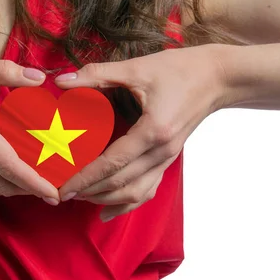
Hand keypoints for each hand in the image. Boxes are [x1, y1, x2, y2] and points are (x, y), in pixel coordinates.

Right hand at [0, 53, 59, 204]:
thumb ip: (1, 71)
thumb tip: (36, 77)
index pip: (8, 164)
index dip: (33, 182)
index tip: (54, 193)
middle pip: (3, 182)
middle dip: (31, 190)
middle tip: (56, 190)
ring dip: (16, 186)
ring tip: (38, 182)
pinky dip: (0, 178)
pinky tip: (10, 167)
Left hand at [55, 44, 228, 219]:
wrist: (218, 77)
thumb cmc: (180, 70)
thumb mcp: (136, 68)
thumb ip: (97, 74)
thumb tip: (62, 80)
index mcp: (153, 131)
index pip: (113, 163)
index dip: (86, 177)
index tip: (64, 187)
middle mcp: (162, 151)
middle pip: (122, 183)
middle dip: (90, 191)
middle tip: (63, 192)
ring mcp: (168, 159)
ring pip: (136, 192)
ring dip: (107, 199)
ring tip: (81, 197)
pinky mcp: (169, 159)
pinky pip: (148, 189)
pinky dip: (127, 203)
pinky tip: (108, 211)